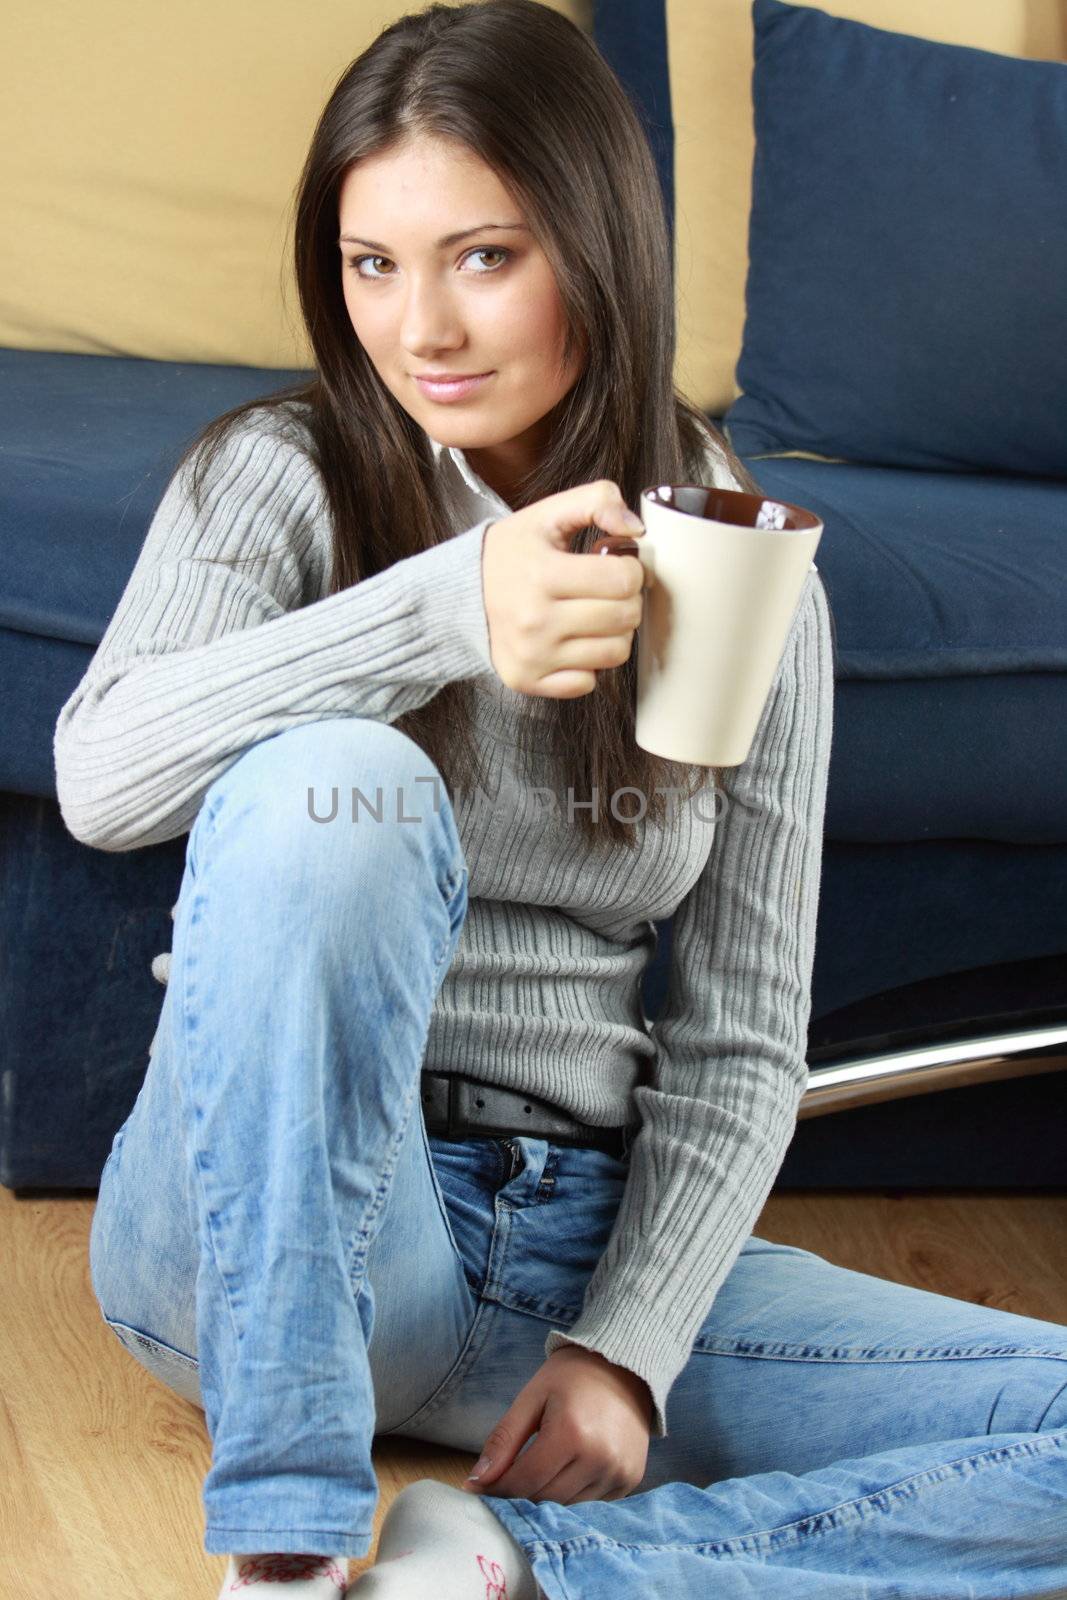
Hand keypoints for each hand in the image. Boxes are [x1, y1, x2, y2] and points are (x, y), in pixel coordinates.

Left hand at [459, 1344, 652, 1504]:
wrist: (624, 1365)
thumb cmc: (572, 1377)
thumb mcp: (531, 1398)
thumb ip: (504, 1440)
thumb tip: (477, 1480)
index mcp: (571, 1433)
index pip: (524, 1481)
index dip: (496, 1488)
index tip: (477, 1488)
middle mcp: (600, 1458)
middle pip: (545, 1499)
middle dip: (519, 1494)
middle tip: (504, 1480)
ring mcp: (619, 1471)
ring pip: (568, 1506)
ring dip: (547, 1497)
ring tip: (538, 1472)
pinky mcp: (631, 1478)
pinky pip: (592, 1503)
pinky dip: (573, 1494)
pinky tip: (567, 1470)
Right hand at [480, 480, 645, 699]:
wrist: (458, 598)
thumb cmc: (509, 555)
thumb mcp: (546, 514)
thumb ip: (597, 500)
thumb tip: (636, 529)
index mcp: (542, 574)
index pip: (624, 579)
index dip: (631, 569)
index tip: (616, 565)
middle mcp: (535, 620)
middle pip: (625, 617)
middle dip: (627, 599)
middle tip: (606, 590)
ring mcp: (532, 656)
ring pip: (616, 653)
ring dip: (614, 632)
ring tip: (592, 615)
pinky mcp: (529, 681)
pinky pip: (589, 682)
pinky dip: (588, 663)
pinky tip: (573, 641)